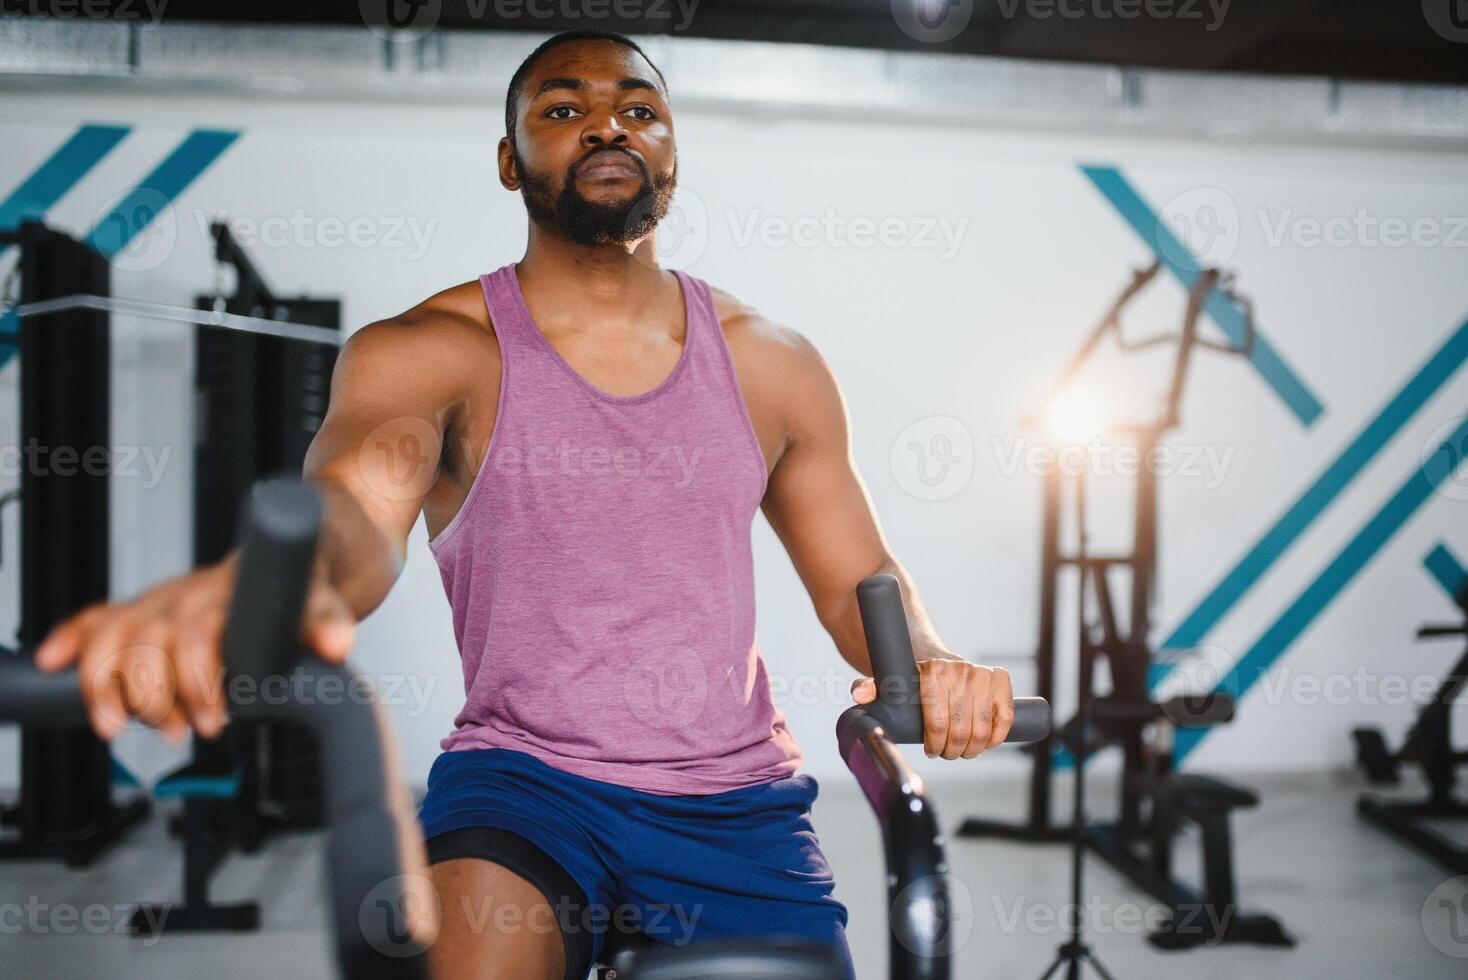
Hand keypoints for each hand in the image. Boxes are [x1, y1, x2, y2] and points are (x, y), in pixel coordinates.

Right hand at [33, 556, 355, 742]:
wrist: (297, 554)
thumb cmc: (304, 582)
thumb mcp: (323, 601)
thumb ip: (327, 622)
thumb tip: (336, 644)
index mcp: (224, 596)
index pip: (193, 636)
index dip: (195, 682)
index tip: (214, 720)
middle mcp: (184, 596)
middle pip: (143, 643)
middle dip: (151, 697)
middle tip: (179, 731)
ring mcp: (160, 602)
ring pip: (109, 634)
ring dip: (102, 684)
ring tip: (117, 726)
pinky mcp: (144, 609)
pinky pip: (95, 618)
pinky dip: (69, 639)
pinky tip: (52, 663)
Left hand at [850, 658, 1013, 758]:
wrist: (932, 660)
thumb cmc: (908, 679)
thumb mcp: (886, 684)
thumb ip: (870, 688)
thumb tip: (860, 694)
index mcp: (933, 671)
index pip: (937, 721)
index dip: (934, 743)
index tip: (930, 749)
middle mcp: (961, 670)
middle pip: (961, 730)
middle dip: (952, 749)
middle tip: (945, 752)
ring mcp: (983, 674)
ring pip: (982, 729)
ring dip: (973, 748)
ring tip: (961, 750)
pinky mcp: (1000, 680)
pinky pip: (1005, 717)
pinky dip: (996, 736)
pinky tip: (985, 742)